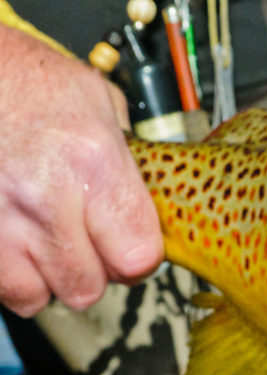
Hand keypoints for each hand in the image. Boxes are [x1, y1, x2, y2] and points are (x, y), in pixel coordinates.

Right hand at [0, 25, 162, 316]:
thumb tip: (146, 200)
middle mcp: (46, 198)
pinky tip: (17, 242)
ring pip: (36, 296)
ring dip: (46, 279)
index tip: (132, 248)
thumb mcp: (98, 101)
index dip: (138, 259)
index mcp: (93, 164)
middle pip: (87, 288)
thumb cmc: (25, 78)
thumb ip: (128, 160)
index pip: (137, 258)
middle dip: (93, 273)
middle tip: (87, 244)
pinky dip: (9, 273)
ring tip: (48, 244)